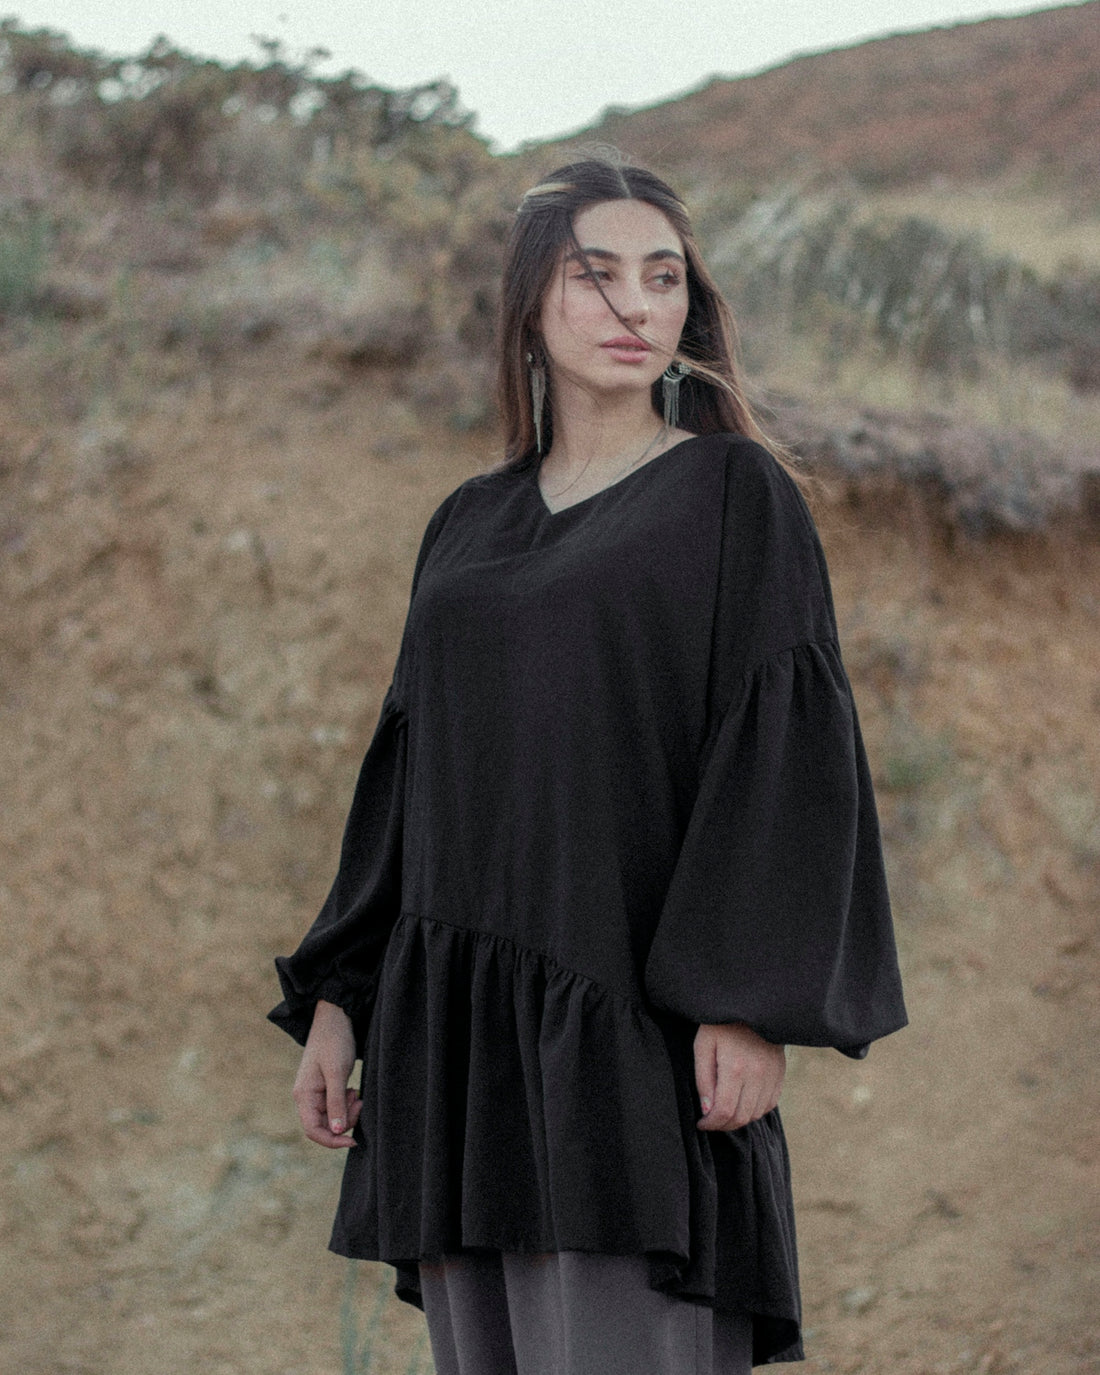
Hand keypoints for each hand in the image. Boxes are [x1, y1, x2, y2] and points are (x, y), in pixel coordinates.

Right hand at [292, 1000, 362, 1147]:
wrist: (335, 1018)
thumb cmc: (334, 1042)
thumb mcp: (337, 1073)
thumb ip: (336, 1103)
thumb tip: (337, 1131)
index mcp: (303, 1095)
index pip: (313, 1130)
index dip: (333, 1141)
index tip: (354, 1140)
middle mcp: (305, 1097)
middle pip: (324, 1126)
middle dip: (345, 1121)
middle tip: (360, 1102)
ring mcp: (314, 1093)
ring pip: (332, 1117)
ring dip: (347, 1111)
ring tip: (357, 1094)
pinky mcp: (324, 1088)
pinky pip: (335, 1106)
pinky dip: (346, 1103)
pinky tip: (353, 1090)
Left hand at [694, 1022, 784, 1130]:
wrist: (752, 1004)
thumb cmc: (721, 1023)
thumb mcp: (703, 1045)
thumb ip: (703, 1079)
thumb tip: (707, 1109)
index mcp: (735, 1068)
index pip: (724, 1111)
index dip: (711, 1124)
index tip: (701, 1123)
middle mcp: (757, 1075)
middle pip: (741, 1117)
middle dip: (723, 1125)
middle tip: (711, 1121)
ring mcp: (772, 1075)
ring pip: (756, 1114)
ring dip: (739, 1119)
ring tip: (725, 1110)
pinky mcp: (780, 1073)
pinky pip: (770, 1104)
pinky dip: (755, 1110)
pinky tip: (742, 1102)